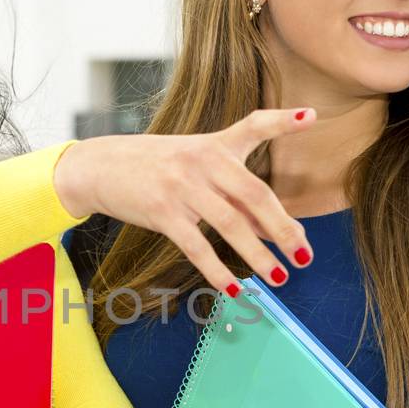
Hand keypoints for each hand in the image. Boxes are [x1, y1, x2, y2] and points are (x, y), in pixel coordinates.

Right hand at [52, 108, 317, 293]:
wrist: (99, 167)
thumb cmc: (154, 169)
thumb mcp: (195, 171)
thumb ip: (235, 197)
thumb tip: (274, 232)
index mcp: (215, 145)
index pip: (253, 125)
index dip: (281, 122)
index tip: (309, 118)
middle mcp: (202, 161)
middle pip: (254, 193)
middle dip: (283, 227)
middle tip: (303, 254)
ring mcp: (182, 185)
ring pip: (230, 224)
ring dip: (257, 255)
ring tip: (278, 278)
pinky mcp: (162, 211)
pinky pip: (197, 246)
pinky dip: (217, 271)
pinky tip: (232, 289)